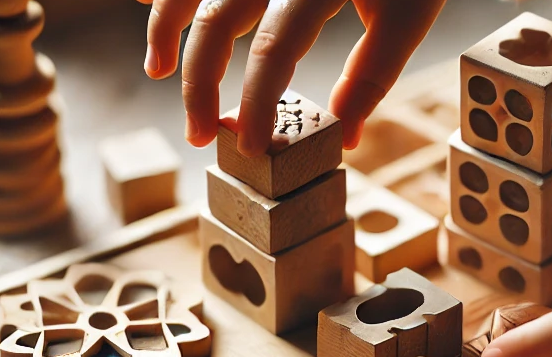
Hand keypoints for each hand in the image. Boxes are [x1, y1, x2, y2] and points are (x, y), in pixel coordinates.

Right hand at [138, 0, 444, 153]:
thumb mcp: (407, 12)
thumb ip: (374, 72)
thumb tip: (345, 137)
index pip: (276, 49)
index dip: (258, 102)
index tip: (251, 147)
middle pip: (217, 18)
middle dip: (199, 83)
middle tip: (198, 135)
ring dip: (164, 25)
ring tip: (156, 69)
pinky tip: (144, 1)